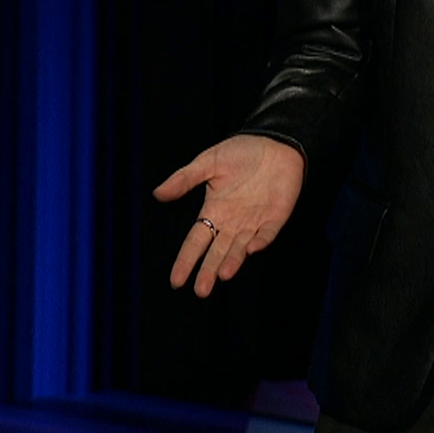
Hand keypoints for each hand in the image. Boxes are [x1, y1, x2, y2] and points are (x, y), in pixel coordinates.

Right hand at [153, 134, 305, 296]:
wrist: (275, 142)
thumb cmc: (241, 152)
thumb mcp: (209, 162)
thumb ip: (185, 179)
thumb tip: (158, 193)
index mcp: (214, 211)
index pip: (196, 241)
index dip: (187, 260)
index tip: (177, 281)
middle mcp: (232, 222)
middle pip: (217, 252)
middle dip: (208, 271)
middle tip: (201, 290)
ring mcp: (254, 222)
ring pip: (240, 248)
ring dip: (232, 261)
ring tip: (222, 275)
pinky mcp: (276, 218)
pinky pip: (267, 234)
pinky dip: (261, 241)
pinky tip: (252, 249)